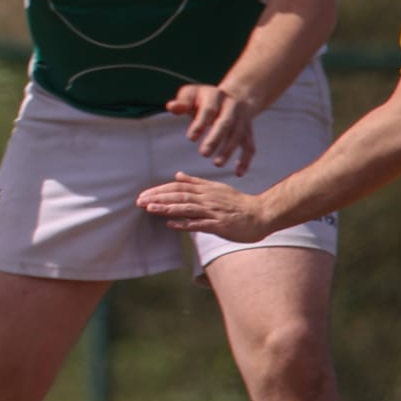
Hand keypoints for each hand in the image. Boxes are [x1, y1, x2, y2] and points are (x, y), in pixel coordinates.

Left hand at [136, 171, 271, 242]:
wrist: (262, 214)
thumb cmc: (239, 204)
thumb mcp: (217, 188)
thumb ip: (197, 182)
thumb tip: (177, 175)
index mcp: (206, 189)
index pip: (178, 187)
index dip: (161, 190)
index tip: (145, 194)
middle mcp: (207, 198)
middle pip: (179, 195)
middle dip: (158, 197)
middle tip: (139, 201)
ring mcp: (213, 211)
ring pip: (186, 207)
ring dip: (167, 207)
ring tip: (149, 208)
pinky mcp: (219, 224)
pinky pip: (199, 224)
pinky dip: (184, 223)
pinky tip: (170, 224)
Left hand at [166, 83, 255, 174]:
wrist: (236, 96)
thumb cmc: (205, 99)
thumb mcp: (192, 96)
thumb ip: (182, 103)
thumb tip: (171, 106)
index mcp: (216, 96)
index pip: (209, 109)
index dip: (200, 123)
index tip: (190, 138)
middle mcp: (232, 107)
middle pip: (226, 123)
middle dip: (215, 139)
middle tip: (203, 154)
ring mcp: (242, 120)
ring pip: (238, 136)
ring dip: (229, 150)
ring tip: (217, 164)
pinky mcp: (248, 133)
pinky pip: (250, 147)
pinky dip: (246, 160)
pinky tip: (238, 173)